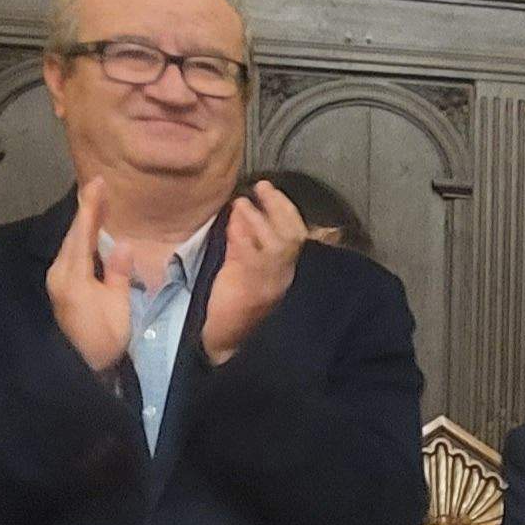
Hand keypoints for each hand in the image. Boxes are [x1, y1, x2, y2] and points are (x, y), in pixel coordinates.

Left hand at [47, 183, 145, 371]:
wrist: (81, 368)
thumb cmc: (104, 340)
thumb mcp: (118, 309)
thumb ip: (118, 275)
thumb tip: (122, 243)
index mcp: (74, 276)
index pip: (82, 234)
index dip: (91, 208)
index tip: (98, 183)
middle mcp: (60, 273)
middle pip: (72, 234)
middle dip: (86, 209)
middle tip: (98, 185)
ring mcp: (57, 280)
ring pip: (69, 242)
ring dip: (83, 222)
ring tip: (96, 202)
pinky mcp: (61, 286)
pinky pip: (70, 253)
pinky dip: (80, 237)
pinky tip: (89, 231)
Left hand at [201, 179, 306, 364]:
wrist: (226, 339)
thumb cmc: (234, 302)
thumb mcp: (243, 267)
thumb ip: (244, 241)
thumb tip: (241, 209)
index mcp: (284, 270)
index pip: (297, 234)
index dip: (286, 209)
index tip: (270, 189)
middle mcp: (284, 275)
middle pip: (293, 235)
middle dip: (280, 206)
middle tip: (263, 186)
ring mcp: (270, 281)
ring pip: (278, 243)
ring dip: (261, 219)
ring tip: (243, 202)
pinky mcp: (252, 288)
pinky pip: (252, 256)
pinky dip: (244, 235)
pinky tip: (234, 220)